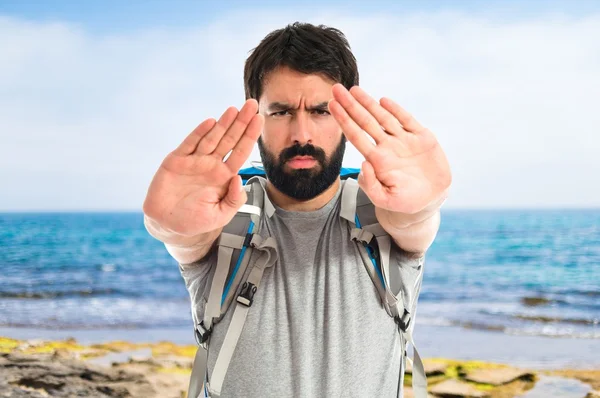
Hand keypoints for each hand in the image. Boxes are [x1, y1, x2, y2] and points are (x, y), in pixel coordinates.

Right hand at [143, 99, 262, 235]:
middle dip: (241, 122)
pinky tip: (211, 122)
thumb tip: (239, 179)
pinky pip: (190, 144)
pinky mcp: (177, 161)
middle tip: (252, 104)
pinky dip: (200, 133)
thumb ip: (234, 200)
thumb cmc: (196, 221)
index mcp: (224, 176)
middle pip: (230, 139)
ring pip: (212, 138)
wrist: (169, 225)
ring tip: (235, 109)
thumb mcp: (221, 215)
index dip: (250, 135)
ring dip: (223, 123)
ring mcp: (194, 161)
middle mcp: (211, 165)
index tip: (260, 120)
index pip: (241, 152)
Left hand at [329, 84, 450, 214]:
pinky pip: (407, 121)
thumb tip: (363, 164)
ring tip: (354, 90)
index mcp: (377, 159)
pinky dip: (396, 110)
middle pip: (365, 121)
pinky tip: (383, 101)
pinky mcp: (422, 138)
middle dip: (351, 105)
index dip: (344, 120)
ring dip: (369, 103)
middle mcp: (387, 146)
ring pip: (383, 117)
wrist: (430, 199)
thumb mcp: (385, 199)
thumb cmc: (404, 201)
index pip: (355, 135)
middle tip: (336, 89)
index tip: (332, 105)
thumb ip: (371, 185)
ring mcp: (403, 140)